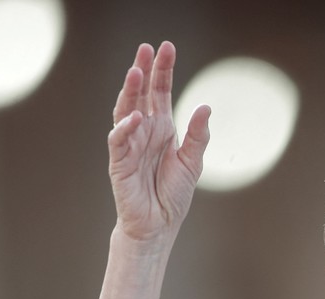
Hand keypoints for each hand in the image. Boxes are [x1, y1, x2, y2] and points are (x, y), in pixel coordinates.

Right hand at [108, 41, 209, 241]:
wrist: (159, 224)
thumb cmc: (173, 195)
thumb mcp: (192, 162)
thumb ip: (198, 136)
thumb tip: (205, 106)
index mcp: (163, 128)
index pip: (160, 93)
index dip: (163, 71)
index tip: (166, 48)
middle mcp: (144, 131)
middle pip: (141, 95)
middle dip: (144, 71)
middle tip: (146, 48)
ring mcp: (130, 145)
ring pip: (125, 110)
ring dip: (130, 92)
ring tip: (136, 71)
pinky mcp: (119, 162)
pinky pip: (119, 140)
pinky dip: (125, 128)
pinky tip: (135, 116)